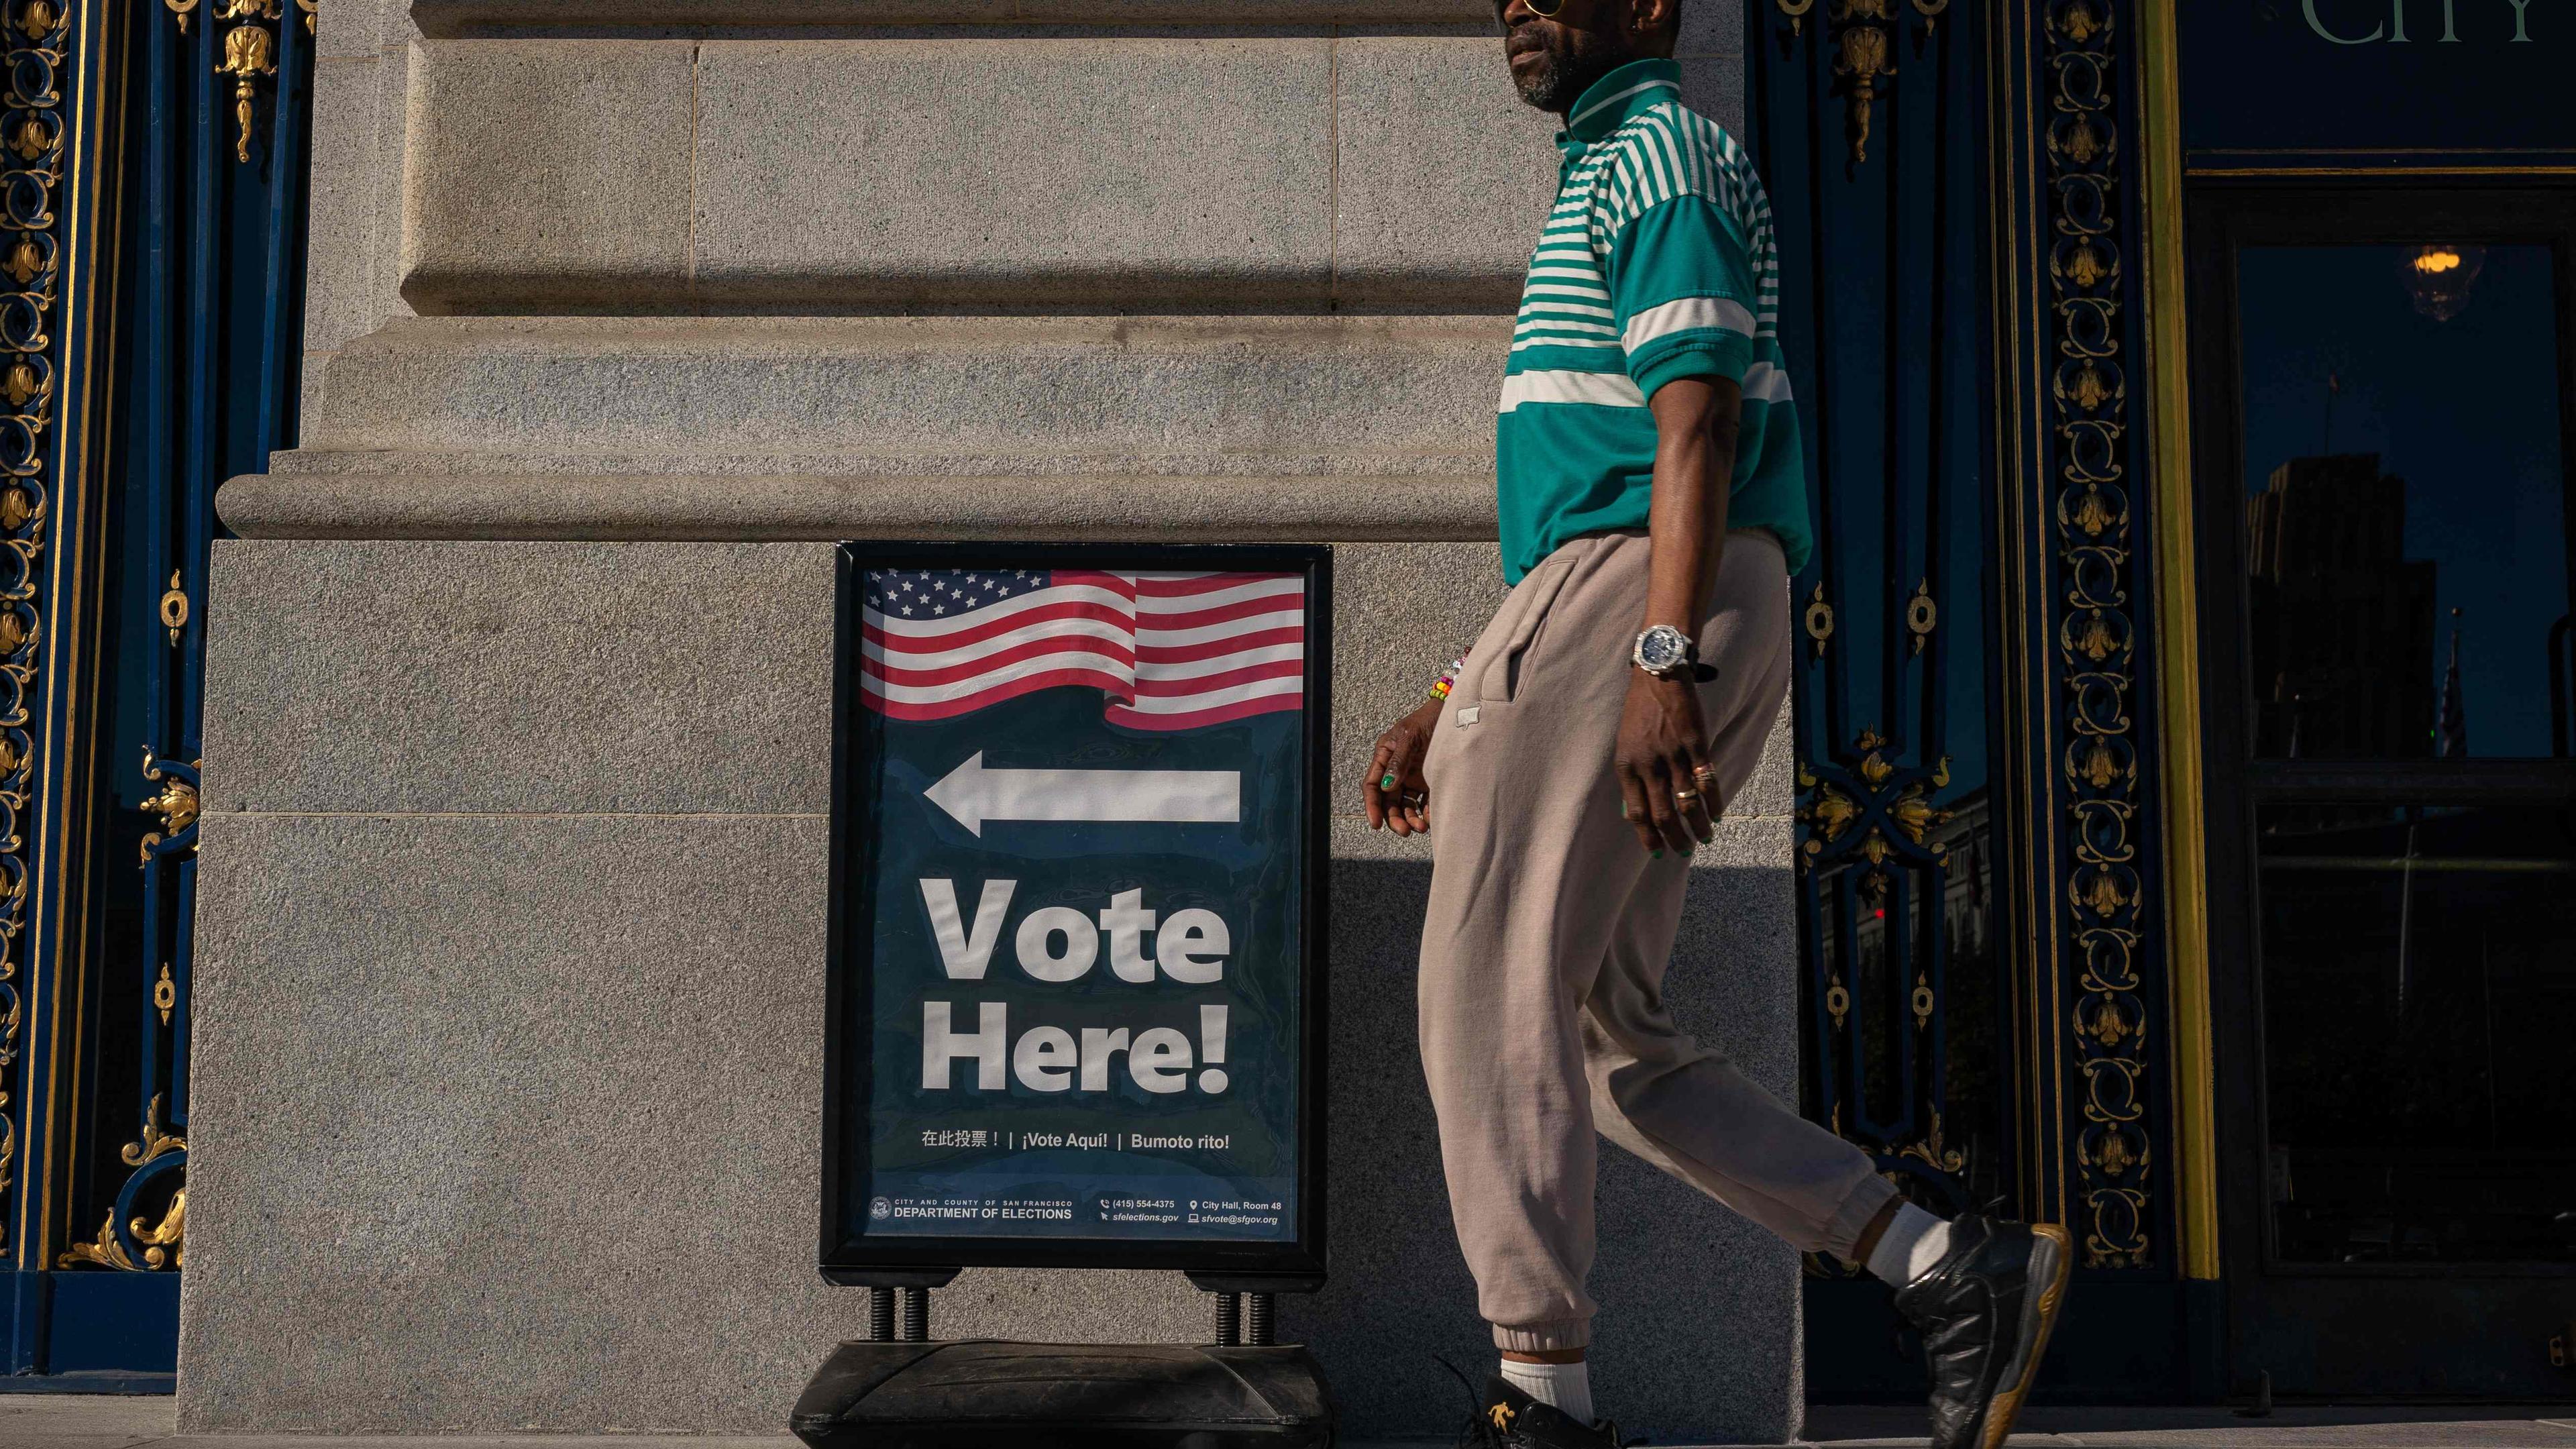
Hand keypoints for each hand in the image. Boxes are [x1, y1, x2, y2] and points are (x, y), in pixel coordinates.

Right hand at [1363, 696, 1444, 835]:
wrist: (1455, 716)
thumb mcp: (1410, 736)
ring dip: (1410, 819)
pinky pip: (1424, 803)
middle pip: (1388, 801)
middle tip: (1405, 831)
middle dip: (1394, 818)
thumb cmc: (1427, 719)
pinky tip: (1431, 818)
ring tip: (1421, 827)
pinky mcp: (1429, 782)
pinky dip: (1426, 813)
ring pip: (1405, 805)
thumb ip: (1398, 760)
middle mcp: (1395, 770)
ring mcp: (1412, 777)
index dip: (1372, 806)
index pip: (1372, 785)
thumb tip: (1386, 786)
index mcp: (1385, 757)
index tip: (1376, 824)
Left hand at [1615, 668, 1718, 853]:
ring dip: (1698, 825)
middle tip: (1684, 851)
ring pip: (1688, 802)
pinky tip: (1716, 813)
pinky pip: (1706, 780)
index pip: (1637, 814)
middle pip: (1663, 815)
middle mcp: (1648, 765)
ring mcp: (1673, 755)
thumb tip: (1633, 813)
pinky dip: (1713, 801)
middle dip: (1676, 839)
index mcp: (1627, 767)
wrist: (1657, 674)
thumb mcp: (1624, 746)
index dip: (1649, 837)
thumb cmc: (1639, 711)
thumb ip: (1631, 778)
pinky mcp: (1695, 743)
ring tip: (1705, 838)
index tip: (1658, 851)